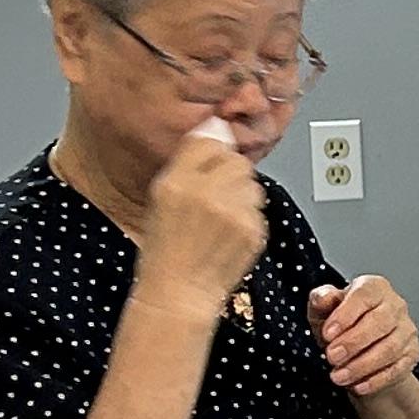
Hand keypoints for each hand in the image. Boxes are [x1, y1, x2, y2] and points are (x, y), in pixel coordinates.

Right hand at [137, 124, 269, 317]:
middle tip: (213, 194)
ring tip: (220, 216)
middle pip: (236, 160)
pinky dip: (247, 215)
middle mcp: (206, 194)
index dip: (211, 153)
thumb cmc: (166, 246)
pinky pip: (258, 208)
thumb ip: (188, 159)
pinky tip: (228, 231)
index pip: (209, 141)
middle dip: (228, 172)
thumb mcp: (161, 196)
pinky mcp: (253, 230)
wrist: (180, 291)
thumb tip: (218, 127)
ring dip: (240, 193)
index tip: (207, 165)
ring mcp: (233, 213)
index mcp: (177, 182)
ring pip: (251, 183)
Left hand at [308, 274, 418, 398]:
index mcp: (374, 288)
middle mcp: (395, 305)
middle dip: (353, 343)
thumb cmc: (342, 325)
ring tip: (339, 376)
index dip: (345, 315)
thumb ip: (320, 301)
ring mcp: (407, 330)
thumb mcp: (323, 310)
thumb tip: (323, 298)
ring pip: (390, 348)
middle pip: (380, 322)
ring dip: (362, 365)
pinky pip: (397, 368)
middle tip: (332, 356)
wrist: (360, 351)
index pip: (364, 296)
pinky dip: (376, 380)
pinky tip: (358, 385)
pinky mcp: (411, 353)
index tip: (328, 334)